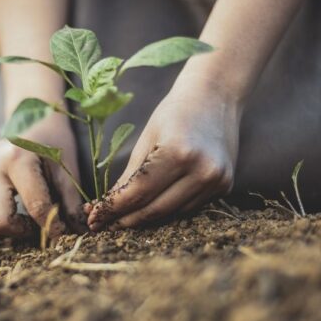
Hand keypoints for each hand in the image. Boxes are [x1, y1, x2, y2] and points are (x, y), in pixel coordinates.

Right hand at [0, 114, 83, 239]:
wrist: (33, 118)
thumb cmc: (53, 143)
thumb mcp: (67, 167)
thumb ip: (70, 200)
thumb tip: (78, 232)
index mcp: (18, 160)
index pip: (35, 207)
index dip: (52, 227)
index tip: (61, 233)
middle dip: (20, 232)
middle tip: (35, 228)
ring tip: (13, 225)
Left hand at [86, 76, 242, 230]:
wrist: (216, 96)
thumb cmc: (175, 113)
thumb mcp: (146, 139)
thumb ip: (129, 176)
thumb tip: (107, 207)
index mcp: (177, 153)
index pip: (138, 193)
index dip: (113, 210)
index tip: (94, 220)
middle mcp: (202, 170)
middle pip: (155, 210)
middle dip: (126, 220)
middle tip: (105, 224)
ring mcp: (217, 180)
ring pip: (173, 213)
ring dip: (147, 217)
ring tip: (125, 216)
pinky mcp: (226, 185)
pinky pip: (190, 207)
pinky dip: (170, 208)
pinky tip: (156, 202)